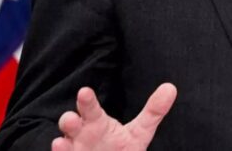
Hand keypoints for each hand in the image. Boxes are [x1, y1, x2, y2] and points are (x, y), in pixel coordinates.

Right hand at [51, 83, 177, 150]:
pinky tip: (60, 149)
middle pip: (72, 124)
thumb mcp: (139, 132)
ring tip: (60, 142)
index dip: (86, 100)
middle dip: (69, 120)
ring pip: (62, 145)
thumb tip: (171, 87)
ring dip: (61, 144)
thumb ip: (153, 112)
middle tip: (70, 118)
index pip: (90, 108)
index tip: (84, 92)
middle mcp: (81, 135)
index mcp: (96, 122)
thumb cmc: (120, 148)